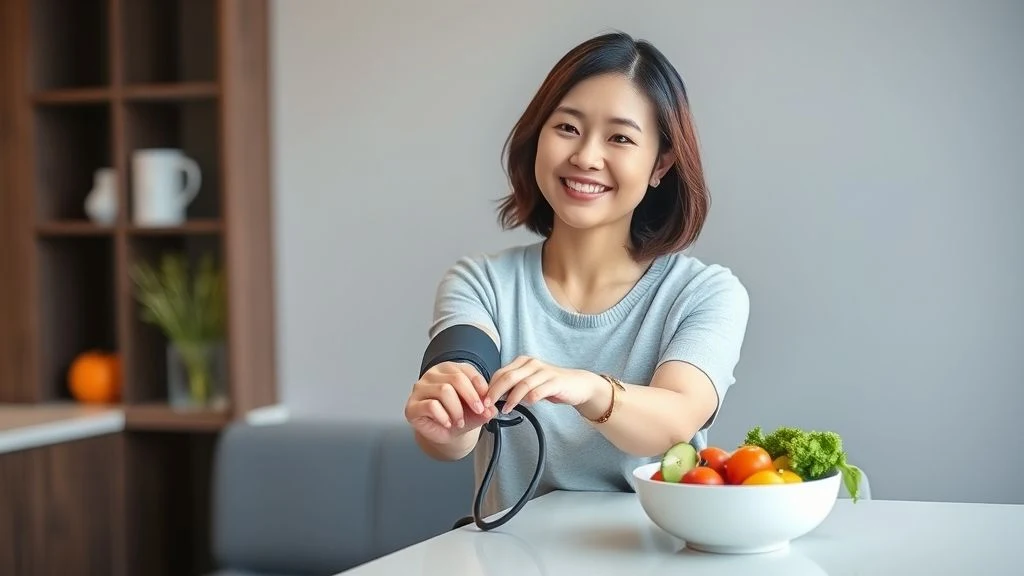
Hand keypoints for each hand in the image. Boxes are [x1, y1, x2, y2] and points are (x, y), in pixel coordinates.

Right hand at [404, 361, 498, 445]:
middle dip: (471, 397)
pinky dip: (444, 416)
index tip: (487, 401)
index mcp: (448, 369)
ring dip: (457, 410)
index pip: (466, 370)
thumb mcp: (476, 411)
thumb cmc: (458, 416)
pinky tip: (448, 423)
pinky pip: (431, 406)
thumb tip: (491, 409)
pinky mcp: (412, 405)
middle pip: (456, 379)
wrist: (445, 433)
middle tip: (479, 411)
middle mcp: (432, 374)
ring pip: (444, 391)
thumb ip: (485, 408)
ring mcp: (420, 389)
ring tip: (460, 421)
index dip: (479, 385)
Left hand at [486, 356, 602, 414]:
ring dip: (511, 398)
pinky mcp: (555, 383)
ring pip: (522, 384)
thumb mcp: (529, 383)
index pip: (501, 372)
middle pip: (508, 377)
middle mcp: (532, 364)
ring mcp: (544, 372)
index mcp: (523, 362)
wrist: (577, 385)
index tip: (482, 400)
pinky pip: (538, 391)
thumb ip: (513, 387)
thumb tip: (493, 397)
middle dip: (495, 391)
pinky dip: (529, 399)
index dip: (490, 386)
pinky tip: (525, 406)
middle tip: (487, 404)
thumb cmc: (550, 385)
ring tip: (504, 409)